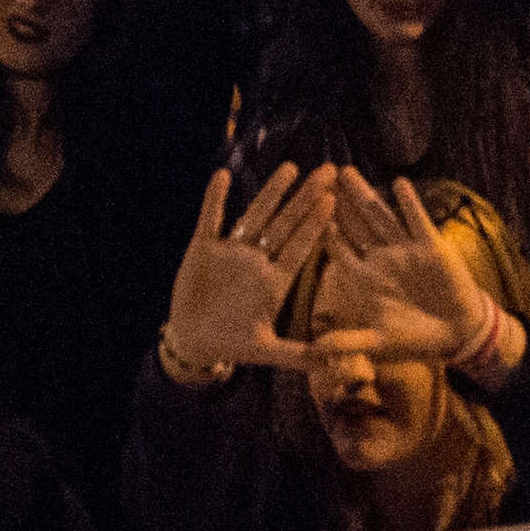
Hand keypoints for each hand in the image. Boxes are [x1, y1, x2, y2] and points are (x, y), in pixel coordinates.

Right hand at [162, 166, 332, 372]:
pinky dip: (215, 200)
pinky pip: (211, 220)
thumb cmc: (234, 344)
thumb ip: (298, 355)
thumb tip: (332, 362)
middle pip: (285, 224)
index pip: (299, 247)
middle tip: (328, 171)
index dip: (315, 225)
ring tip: (290, 168)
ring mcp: (232, 252)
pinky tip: (222, 176)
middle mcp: (258, 261)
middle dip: (306, 198)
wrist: (195, 341)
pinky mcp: (204, 249)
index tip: (334, 201)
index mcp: (275, 281)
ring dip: (271, 192)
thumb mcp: (267, 351)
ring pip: (255, 216)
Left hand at [310, 169, 502, 367]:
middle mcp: (381, 259)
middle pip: (355, 225)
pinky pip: (417, 221)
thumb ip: (347, 342)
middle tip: (319, 176)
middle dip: (338, 202)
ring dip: (364, 195)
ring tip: (347, 171)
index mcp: (365, 278)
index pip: (338, 249)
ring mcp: (405, 250)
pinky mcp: (431, 246)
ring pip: (380, 216)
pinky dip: (409, 204)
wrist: (455, 332)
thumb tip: (314, 351)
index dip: (323, 231)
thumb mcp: (377, 342)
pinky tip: (399, 183)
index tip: (304, 212)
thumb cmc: (414, 337)